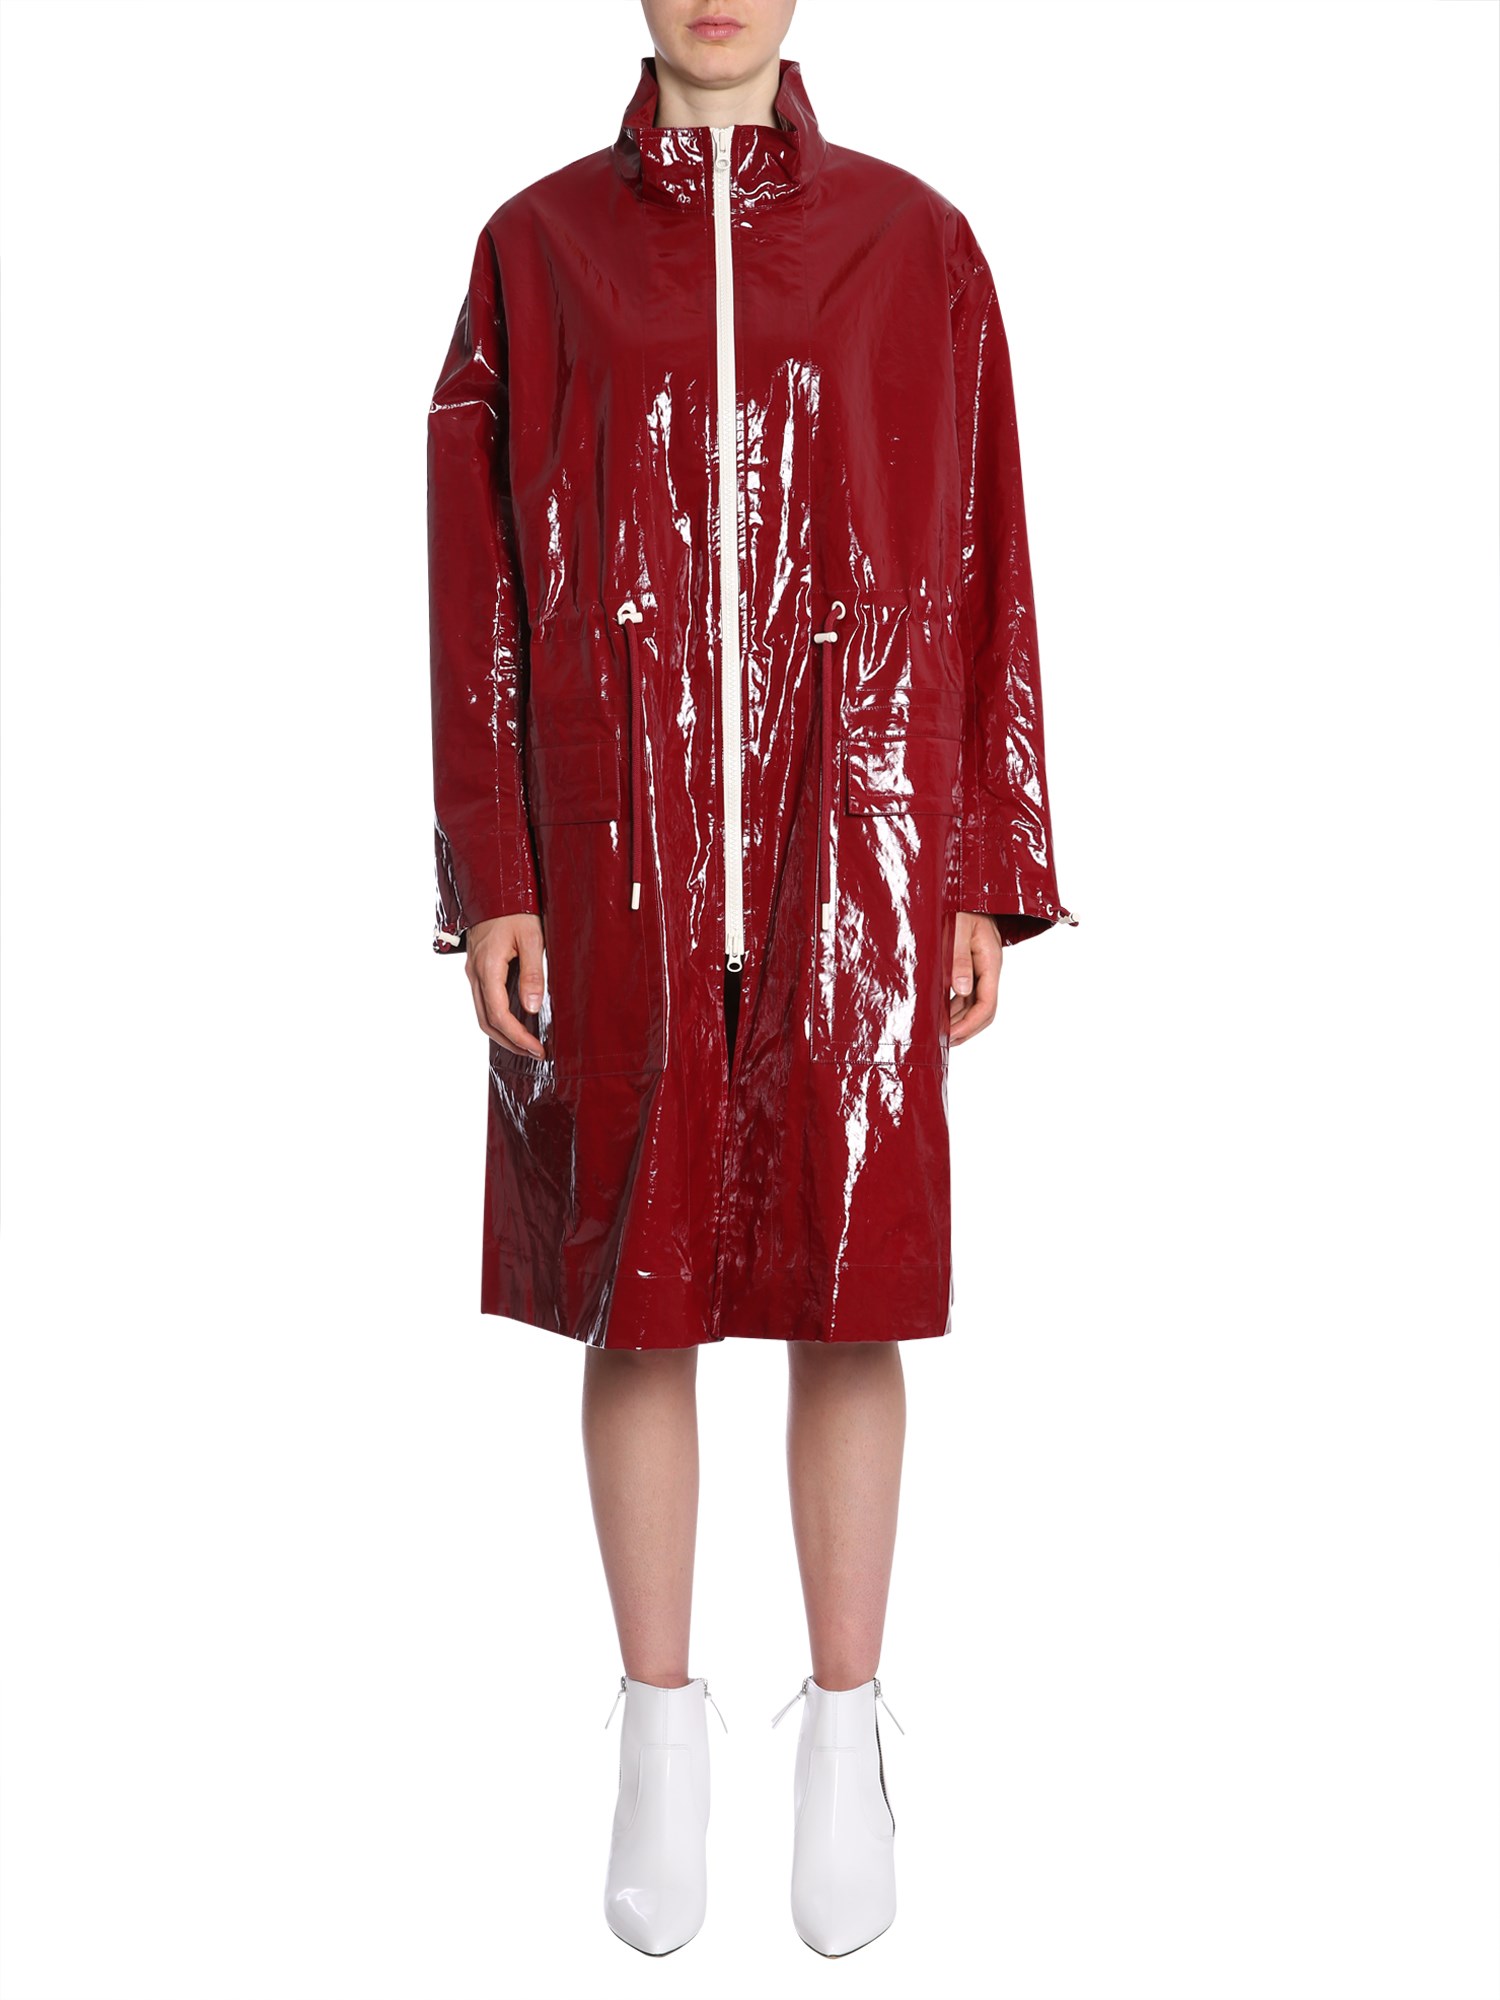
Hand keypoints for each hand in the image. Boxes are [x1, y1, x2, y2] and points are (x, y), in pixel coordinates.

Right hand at [465, 914, 546, 1059]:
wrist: (495, 886)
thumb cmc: (515, 908)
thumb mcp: (532, 938)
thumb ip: (533, 973)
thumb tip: (532, 1008)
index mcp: (487, 968)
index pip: (499, 1016)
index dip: (518, 1037)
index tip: (538, 1049)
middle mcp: (475, 973)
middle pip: (486, 1021)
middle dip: (510, 1042)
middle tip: (535, 1053)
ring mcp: (473, 971)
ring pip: (482, 1013)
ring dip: (503, 1032)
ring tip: (527, 1042)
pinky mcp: (477, 967)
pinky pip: (484, 1000)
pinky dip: (498, 1017)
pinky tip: (516, 1020)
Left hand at [949, 911, 1002, 1045]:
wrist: (964, 885)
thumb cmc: (961, 902)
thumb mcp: (957, 927)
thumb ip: (958, 958)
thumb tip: (961, 990)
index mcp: (990, 961)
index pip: (987, 1005)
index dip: (969, 1025)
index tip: (949, 1036)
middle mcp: (988, 968)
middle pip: (983, 1011)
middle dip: (964, 1029)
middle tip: (941, 1043)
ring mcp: (980, 968)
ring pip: (973, 1004)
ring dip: (958, 1021)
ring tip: (937, 1034)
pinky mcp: (969, 964)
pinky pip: (965, 993)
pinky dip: (953, 1007)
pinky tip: (938, 1014)